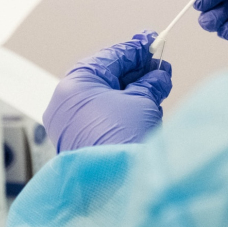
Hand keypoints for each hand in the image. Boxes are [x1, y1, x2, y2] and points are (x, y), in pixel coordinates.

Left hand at [43, 31, 171, 151]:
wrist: (116, 185)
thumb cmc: (122, 138)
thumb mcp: (142, 101)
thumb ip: (150, 83)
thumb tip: (158, 75)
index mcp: (74, 85)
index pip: (109, 57)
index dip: (135, 49)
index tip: (152, 41)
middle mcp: (67, 103)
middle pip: (106, 77)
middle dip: (136, 71)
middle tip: (160, 64)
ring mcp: (71, 125)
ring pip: (105, 97)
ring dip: (133, 89)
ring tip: (159, 83)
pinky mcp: (81, 142)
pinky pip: (103, 116)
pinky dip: (124, 108)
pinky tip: (146, 103)